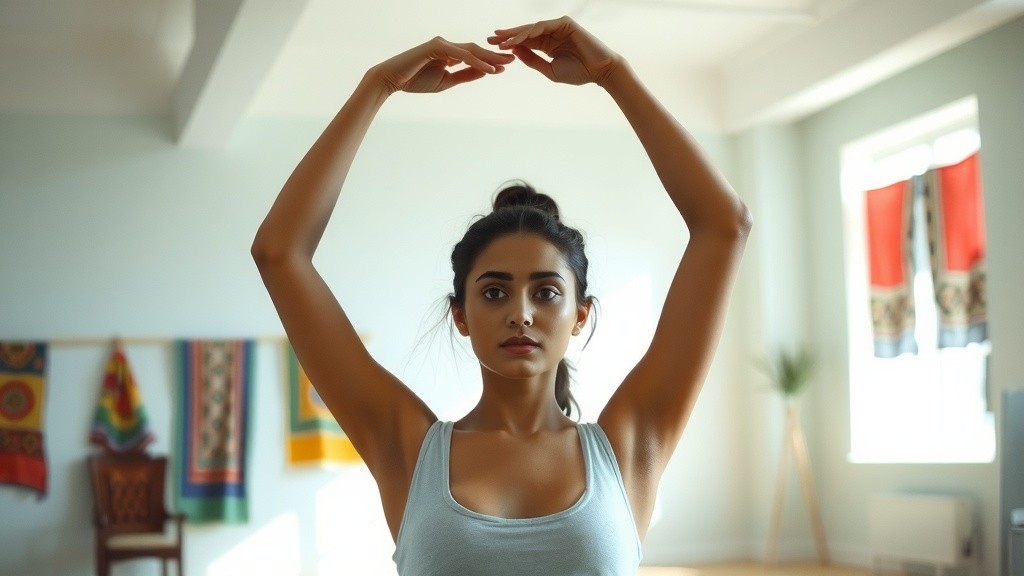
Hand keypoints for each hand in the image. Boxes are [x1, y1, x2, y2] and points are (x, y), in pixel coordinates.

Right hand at [371, 37, 513, 93]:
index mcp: (449, 53)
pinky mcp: (436, 46)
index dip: (490, 61)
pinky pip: (461, 55)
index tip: (506, 67)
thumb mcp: (446, 81)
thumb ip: (464, 76)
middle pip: (476, 50)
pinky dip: (476, 62)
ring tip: (506, 65)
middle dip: (495, 56)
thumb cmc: (415, 80)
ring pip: (471, 50)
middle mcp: (447, 45)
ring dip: (489, 58)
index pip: (474, 56)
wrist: (392, 80)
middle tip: (514, 60)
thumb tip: (483, 73)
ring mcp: (442, 44)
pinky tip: (489, 70)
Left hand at [488, 16, 619, 85]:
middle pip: (525, 33)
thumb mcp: (549, 70)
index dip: (509, 44)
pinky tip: (518, 39)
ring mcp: (558, 27)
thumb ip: (532, 60)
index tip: (493, 48)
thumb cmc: (578, 73)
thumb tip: (514, 52)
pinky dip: (530, 32)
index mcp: (547, 44)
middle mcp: (551, 34)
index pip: (525, 42)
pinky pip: (543, 26)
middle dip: (507, 36)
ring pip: (532, 29)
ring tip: (501, 41)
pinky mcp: (565, 23)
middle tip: (489, 40)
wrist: (599, 72)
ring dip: (516, 35)